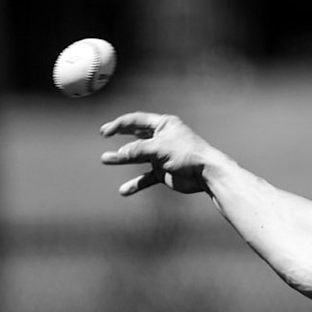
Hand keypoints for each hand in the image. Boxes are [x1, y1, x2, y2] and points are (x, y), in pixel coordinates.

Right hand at [98, 112, 225, 196]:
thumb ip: (138, 150)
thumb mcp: (159, 148)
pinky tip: (124, 190)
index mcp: (163, 125)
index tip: (106, 131)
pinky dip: (136, 184)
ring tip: (106, 160)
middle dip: (120, 136)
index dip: (120, 124)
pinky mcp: (163, 172)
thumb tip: (120, 154)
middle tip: (105, 135)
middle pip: (136, 136)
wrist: (206, 174)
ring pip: (138, 157)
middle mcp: (162, 138)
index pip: (137, 120)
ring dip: (122, 159)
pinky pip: (146, 177)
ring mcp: (162, 156)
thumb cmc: (187, 154)